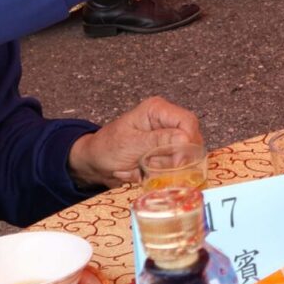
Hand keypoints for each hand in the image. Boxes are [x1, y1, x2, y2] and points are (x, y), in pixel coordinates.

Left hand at [67, 96, 202, 188]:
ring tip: (139, 167)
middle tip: (151, 167)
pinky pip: (172, 166)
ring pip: (182, 156)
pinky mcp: (164, 153)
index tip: (179, 161)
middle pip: (190, 140)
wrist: (93, 163)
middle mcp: (166, 122)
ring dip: (161, 168)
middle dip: (172, 159)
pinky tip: (140, 171)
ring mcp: (166, 138)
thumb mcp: (130, 144)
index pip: (187, 121)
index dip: (188, 142)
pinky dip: (158, 173)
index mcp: (157, 110)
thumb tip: (185, 139)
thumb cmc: (106, 148)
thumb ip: (158, 140)